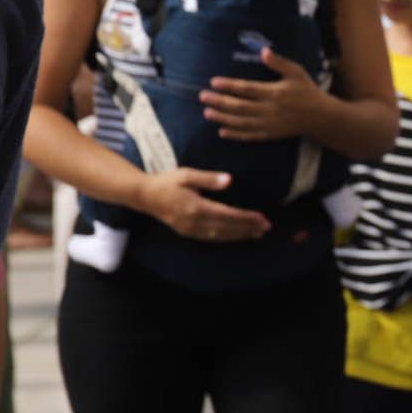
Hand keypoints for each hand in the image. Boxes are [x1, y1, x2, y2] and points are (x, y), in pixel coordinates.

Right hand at [133, 168, 271, 241]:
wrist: (144, 196)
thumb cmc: (167, 182)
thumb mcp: (187, 174)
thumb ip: (208, 179)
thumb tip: (229, 180)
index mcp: (195, 207)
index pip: (227, 215)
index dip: (246, 218)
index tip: (262, 218)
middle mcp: (193, 222)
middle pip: (227, 228)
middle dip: (248, 228)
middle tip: (267, 228)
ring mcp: (190, 230)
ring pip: (220, 236)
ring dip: (239, 235)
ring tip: (257, 234)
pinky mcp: (187, 232)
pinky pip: (211, 238)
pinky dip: (227, 237)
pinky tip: (237, 236)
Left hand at [200, 48, 328, 141]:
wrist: (320, 116)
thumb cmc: (307, 91)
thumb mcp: (297, 72)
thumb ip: (279, 62)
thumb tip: (263, 51)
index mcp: (275, 93)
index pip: (247, 89)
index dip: (229, 86)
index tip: (214, 82)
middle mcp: (270, 110)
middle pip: (239, 106)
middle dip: (220, 102)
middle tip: (202, 97)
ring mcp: (269, 124)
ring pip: (241, 122)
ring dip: (223, 118)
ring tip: (207, 112)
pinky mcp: (270, 134)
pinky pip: (249, 135)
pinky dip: (235, 134)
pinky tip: (222, 131)